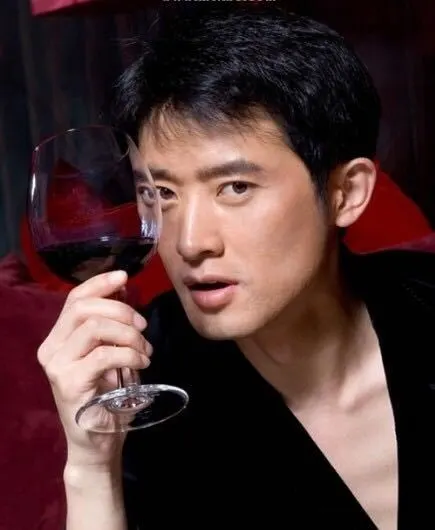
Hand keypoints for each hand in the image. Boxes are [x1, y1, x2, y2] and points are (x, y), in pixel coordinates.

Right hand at [37, 270, 151, 468]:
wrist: (97, 443)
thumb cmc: (107, 397)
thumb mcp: (109, 355)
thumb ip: (111, 328)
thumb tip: (125, 293)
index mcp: (59, 338)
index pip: (74, 299)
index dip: (100, 283)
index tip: (124, 276)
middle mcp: (51, 349)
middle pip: (83, 308)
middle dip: (120, 310)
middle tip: (142, 326)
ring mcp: (58, 366)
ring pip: (94, 327)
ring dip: (128, 334)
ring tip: (144, 350)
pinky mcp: (70, 384)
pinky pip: (104, 355)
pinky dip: (130, 354)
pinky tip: (142, 363)